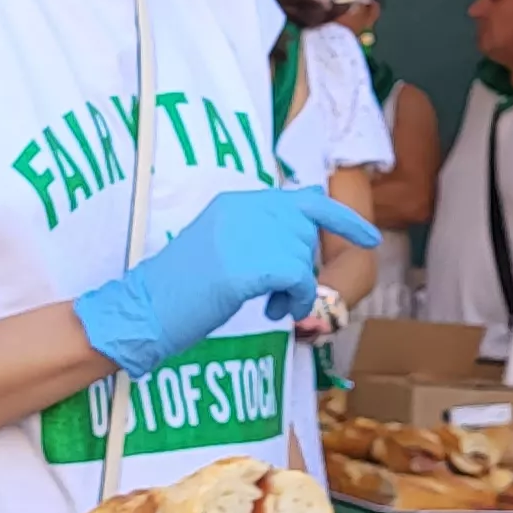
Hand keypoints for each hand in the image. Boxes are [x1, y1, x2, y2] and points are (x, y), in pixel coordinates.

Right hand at [70, 187, 382, 380]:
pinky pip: (298, 280)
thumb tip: (309, 220)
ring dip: (296, 290)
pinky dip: (296, 300)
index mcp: (235, 202)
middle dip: (307, 264)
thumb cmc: (179, 289)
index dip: (339, 218)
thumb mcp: (220, 246)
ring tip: (269, 307)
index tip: (369, 237)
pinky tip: (275, 312)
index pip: (302, 200)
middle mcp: (243, 211)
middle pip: (307, 231)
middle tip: (294, 291)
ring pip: (303, 259)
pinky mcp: (246, 267)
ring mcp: (244, 236)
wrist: (143, 311)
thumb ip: (259, 232)